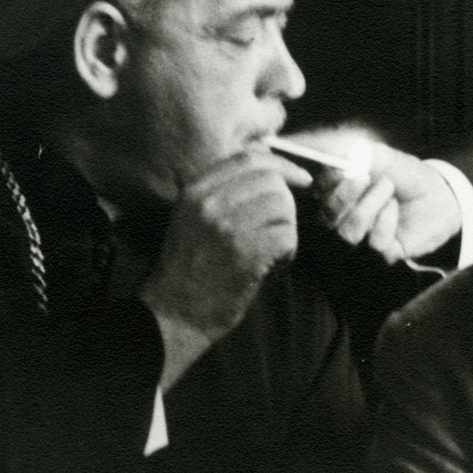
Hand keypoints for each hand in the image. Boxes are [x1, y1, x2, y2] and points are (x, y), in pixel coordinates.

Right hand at [140, 148, 311, 343]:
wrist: (172, 314)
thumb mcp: (192, 217)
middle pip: (271, 181)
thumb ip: (223, 191)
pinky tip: (274, 265)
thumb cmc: (189, 268)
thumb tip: (273, 171)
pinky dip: (288, 252)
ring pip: (283, 208)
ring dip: (287, 230)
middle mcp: (209, 203)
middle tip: (281, 227)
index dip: (282, 165)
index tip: (300, 178)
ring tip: (272, 251)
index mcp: (195, 190)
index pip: (250, 158)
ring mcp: (226, 228)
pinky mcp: (244, 255)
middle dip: (287, 204)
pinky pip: (286, 237)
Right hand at [293, 126, 461, 263]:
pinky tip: (395, 208)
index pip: (313, 194)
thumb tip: (311, 142)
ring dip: (370, 205)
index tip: (339, 168)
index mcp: (336, 194)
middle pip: (326, 216)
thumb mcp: (376, 154)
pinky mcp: (382, 253)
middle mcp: (343, 219)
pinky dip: (386, 220)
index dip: (323, 182)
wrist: (439, 193)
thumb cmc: (403, 173)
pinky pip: (374, 242)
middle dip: (345, 194)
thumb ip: (346, 149)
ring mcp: (362, 238)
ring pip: (348, 232)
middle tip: (364, 176)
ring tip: (388, 189)